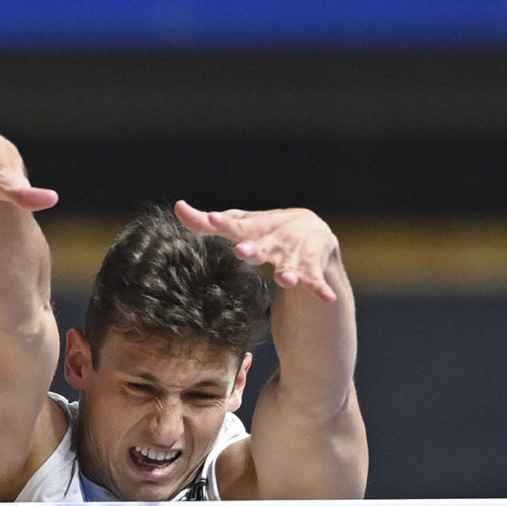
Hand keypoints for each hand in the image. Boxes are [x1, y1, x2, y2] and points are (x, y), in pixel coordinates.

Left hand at [176, 200, 341, 303]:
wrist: (314, 230)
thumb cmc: (266, 230)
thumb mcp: (240, 225)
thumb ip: (208, 222)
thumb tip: (178, 207)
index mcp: (257, 227)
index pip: (237, 225)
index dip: (224, 223)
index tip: (211, 219)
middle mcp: (276, 239)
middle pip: (264, 245)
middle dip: (254, 249)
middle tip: (242, 251)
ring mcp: (295, 255)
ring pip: (290, 265)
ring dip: (288, 271)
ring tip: (286, 279)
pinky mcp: (312, 269)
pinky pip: (316, 282)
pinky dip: (322, 289)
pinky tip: (328, 298)